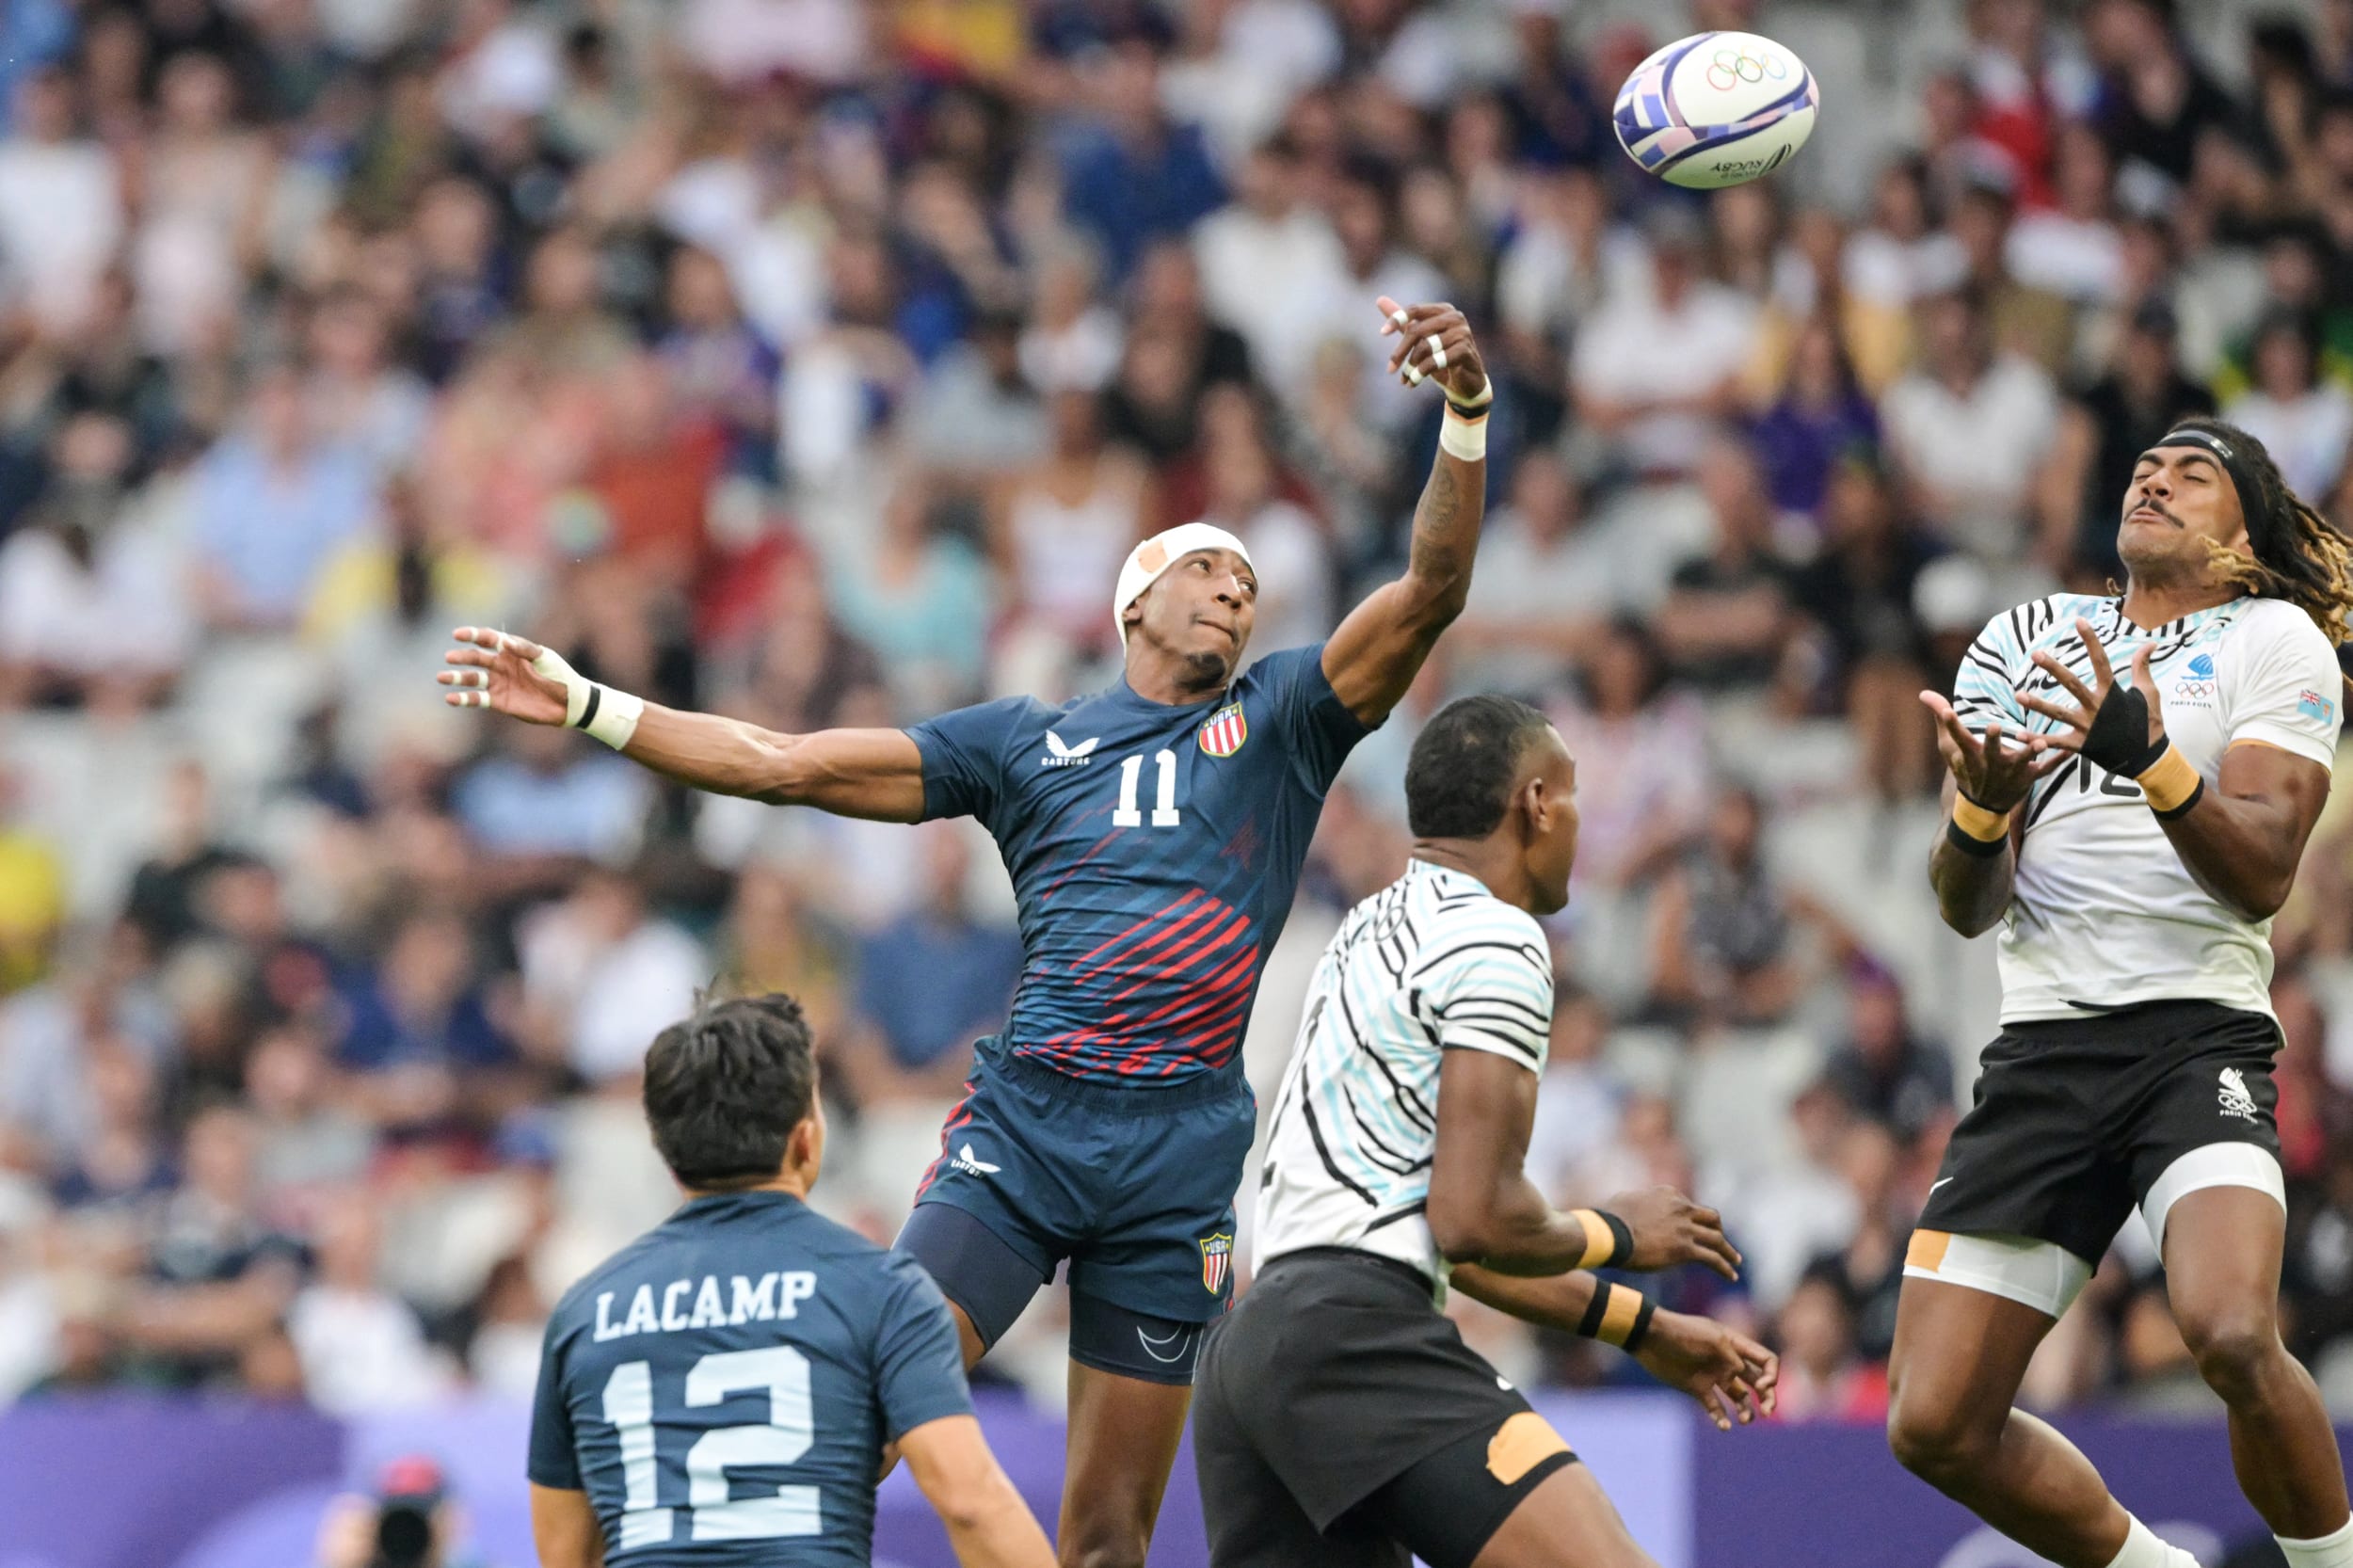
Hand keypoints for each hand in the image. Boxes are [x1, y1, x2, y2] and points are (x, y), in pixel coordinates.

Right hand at [438, 626, 568, 725]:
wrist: (569, 703)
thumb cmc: (559, 675)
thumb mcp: (545, 658)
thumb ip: (525, 650)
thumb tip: (504, 642)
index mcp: (512, 649)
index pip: (488, 639)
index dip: (473, 635)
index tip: (458, 634)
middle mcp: (501, 664)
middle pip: (476, 658)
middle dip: (462, 657)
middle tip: (449, 657)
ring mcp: (499, 683)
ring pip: (472, 678)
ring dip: (456, 677)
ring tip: (442, 677)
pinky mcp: (499, 701)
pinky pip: (477, 699)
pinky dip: (463, 699)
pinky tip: (450, 698)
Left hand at [1378, 296, 1486, 402]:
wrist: (1466, 381)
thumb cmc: (1442, 357)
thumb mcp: (1421, 339)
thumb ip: (1404, 322)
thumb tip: (1379, 300)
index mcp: (1443, 310)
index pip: (1415, 309)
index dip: (1397, 319)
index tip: (1382, 333)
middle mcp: (1454, 317)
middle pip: (1417, 330)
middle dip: (1401, 351)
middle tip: (1390, 369)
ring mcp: (1462, 332)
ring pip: (1425, 347)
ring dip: (1411, 367)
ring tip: (1405, 379)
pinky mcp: (1465, 350)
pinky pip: (1436, 360)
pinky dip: (1421, 373)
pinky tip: (1414, 382)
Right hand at [1606, 1185, 1741, 1279]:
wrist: (1610, 1235)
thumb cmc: (1609, 1220)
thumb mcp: (1624, 1201)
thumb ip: (1637, 1203)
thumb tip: (1633, 1207)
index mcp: (1668, 1194)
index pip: (1689, 1206)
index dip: (1693, 1219)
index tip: (1693, 1228)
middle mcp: (1681, 1208)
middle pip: (1710, 1218)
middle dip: (1717, 1230)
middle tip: (1720, 1242)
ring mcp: (1686, 1228)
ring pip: (1717, 1239)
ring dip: (1728, 1251)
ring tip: (1735, 1261)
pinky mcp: (1686, 1250)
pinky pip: (1713, 1260)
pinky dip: (1725, 1268)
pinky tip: (1731, 1276)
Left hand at [1632, 1310, 1777, 1430]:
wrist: (1650, 1337)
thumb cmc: (1683, 1333)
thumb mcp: (1714, 1340)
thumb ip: (1735, 1359)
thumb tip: (1752, 1381)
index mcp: (1736, 1346)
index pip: (1766, 1361)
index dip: (1772, 1375)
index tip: (1761, 1386)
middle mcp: (1729, 1362)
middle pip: (1758, 1383)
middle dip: (1768, 1398)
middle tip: (1766, 1412)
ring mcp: (1714, 1376)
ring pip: (1740, 1399)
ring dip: (1747, 1412)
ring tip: (1743, 1420)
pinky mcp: (1698, 1389)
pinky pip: (1716, 1408)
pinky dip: (1722, 1419)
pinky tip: (1724, 1426)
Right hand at [1918, 692, 2061, 811]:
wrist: (1982, 806)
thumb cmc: (1966, 768)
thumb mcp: (1949, 747)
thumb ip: (1940, 718)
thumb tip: (1923, 692)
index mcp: (1970, 755)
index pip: (1957, 738)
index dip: (1951, 724)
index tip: (1947, 711)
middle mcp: (1989, 764)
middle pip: (1990, 752)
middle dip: (1992, 742)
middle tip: (1993, 727)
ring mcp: (2010, 773)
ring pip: (2021, 762)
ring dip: (2030, 752)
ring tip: (2040, 742)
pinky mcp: (2028, 778)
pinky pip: (2045, 770)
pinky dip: (2057, 761)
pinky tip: (2069, 750)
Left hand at [2019, 616, 2166, 774]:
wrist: (2148, 757)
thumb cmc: (2148, 722)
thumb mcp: (2148, 692)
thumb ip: (2142, 667)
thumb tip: (2150, 643)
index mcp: (2112, 693)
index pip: (2101, 661)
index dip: (2091, 640)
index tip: (2079, 621)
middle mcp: (2097, 708)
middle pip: (2072, 684)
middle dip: (2054, 669)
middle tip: (2036, 653)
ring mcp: (2088, 727)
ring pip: (2058, 713)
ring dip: (2037, 705)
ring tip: (2018, 695)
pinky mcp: (2081, 745)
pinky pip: (2055, 743)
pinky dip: (2037, 741)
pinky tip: (2018, 735)